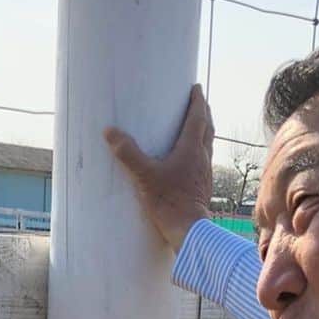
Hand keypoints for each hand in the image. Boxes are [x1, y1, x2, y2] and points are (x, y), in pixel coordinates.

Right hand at [103, 83, 213, 251]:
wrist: (188, 230)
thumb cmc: (168, 202)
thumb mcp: (144, 176)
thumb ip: (127, 153)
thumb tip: (109, 132)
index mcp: (191, 149)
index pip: (198, 117)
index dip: (197, 101)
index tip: (196, 87)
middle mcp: (202, 158)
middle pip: (208, 128)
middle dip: (204, 113)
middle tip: (198, 102)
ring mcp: (205, 174)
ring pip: (208, 145)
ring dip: (205, 132)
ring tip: (197, 127)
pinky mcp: (204, 187)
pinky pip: (204, 162)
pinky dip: (201, 152)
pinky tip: (192, 160)